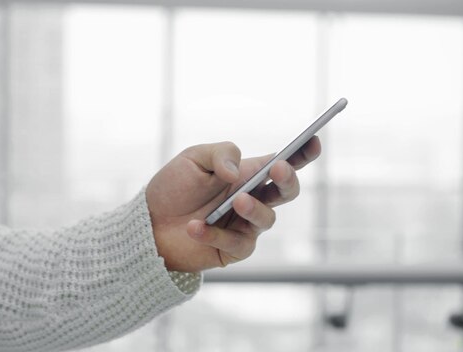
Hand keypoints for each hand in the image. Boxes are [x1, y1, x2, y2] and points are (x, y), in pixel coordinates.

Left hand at [145, 137, 320, 271]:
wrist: (148, 224)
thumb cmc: (174, 188)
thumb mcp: (192, 159)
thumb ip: (220, 154)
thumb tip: (238, 172)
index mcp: (247, 173)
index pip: (283, 162)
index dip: (303, 153)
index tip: (313, 141)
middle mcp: (252, 198)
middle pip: (287, 191)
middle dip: (288, 179)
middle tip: (277, 169)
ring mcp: (245, 226)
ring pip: (267, 219)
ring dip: (253, 208)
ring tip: (235, 200)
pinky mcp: (233, 250)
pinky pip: (237, 243)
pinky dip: (214, 234)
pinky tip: (194, 226)